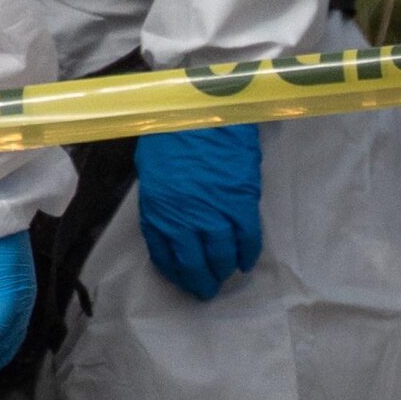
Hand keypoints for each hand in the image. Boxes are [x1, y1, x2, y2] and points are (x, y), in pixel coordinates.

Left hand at [134, 124, 263, 300]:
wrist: (202, 109)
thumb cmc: (170, 134)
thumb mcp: (153, 173)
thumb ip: (162, 203)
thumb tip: (172, 225)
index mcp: (158, 210)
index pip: (165, 256)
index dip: (175, 273)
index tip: (182, 279)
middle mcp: (185, 218)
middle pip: (195, 263)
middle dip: (201, 282)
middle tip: (206, 290)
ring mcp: (215, 212)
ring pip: (222, 256)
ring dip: (224, 271)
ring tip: (225, 276)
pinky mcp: (242, 203)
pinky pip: (247, 239)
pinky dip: (247, 255)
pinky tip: (245, 262)